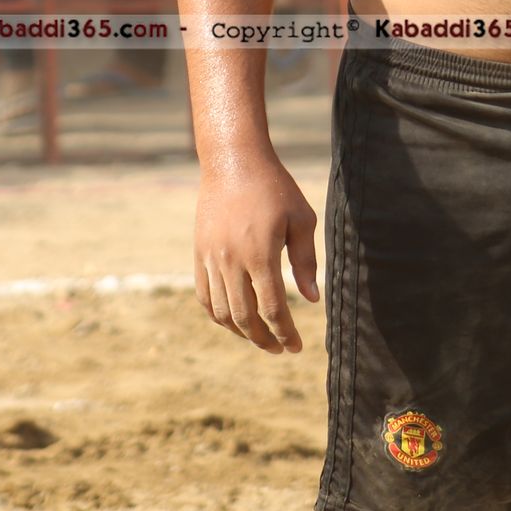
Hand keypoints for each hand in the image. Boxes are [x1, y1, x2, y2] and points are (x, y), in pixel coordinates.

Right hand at [194, 152, 318, 352]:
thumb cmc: (274, 187)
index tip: (296, 347)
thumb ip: (305, 261)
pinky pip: (204, 296)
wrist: (232, 162)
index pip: (272, 309)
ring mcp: (211, 259)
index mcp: (260, 254)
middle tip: (280, 349)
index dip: (285, 333)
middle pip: (245, 317)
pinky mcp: (199, 254)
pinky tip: (234, 321)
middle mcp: (231, 261)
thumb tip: (312, 299)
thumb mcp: (300, 219)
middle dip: (264, 340)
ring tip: (259, 338)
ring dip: (241, 332)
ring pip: (221, 312)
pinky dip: (218, 316)